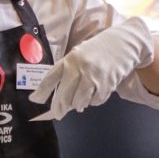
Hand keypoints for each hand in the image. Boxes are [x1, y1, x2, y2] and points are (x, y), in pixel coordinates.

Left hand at [29, 17, 153, 119]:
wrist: (124, 43)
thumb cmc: (97, 51)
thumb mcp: (78, 55)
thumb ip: (68, 71)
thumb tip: (60, 96)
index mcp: (69, 60)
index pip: (50, 79)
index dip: (41, 92)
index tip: (34, 100)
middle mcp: (79, 68)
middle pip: (64, 96)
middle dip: (59, 108)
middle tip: (58, 114)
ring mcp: (94, 77)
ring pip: (79, 102)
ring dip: (78, 105)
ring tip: (78, 102)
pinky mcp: (108, 84)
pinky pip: (95, 101)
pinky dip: (93, 101)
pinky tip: (94, 94)